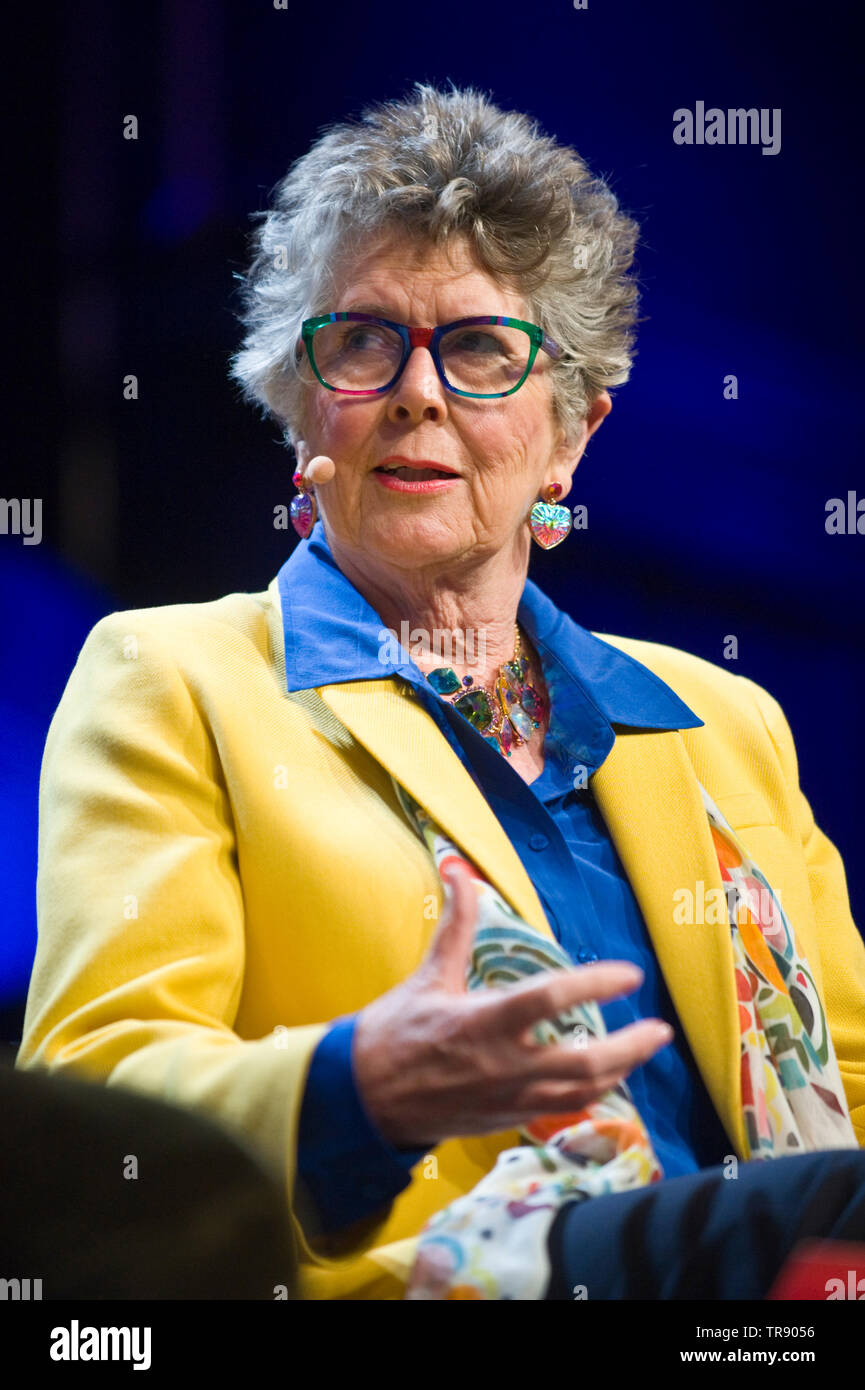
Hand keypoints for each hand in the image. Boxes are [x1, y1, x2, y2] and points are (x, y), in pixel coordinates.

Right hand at [352, 860, 673, 1148]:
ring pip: (581, 1092)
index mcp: (481, 1024)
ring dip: (620, 1071)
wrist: (365, 1098)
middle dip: (630, 1047)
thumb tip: (460, 870)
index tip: (629, 973)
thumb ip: (457, 925)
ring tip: (644, 1049)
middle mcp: (502, 1066)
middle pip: (583, 1062)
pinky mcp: (507, 1118)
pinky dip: (592, 1093)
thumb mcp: (428, 975)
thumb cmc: (395, 1032)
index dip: (594, 983)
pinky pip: (563, 1109)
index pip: (549, 999)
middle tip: (661, 1029)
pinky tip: (607, 1077)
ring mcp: (508, 1099)